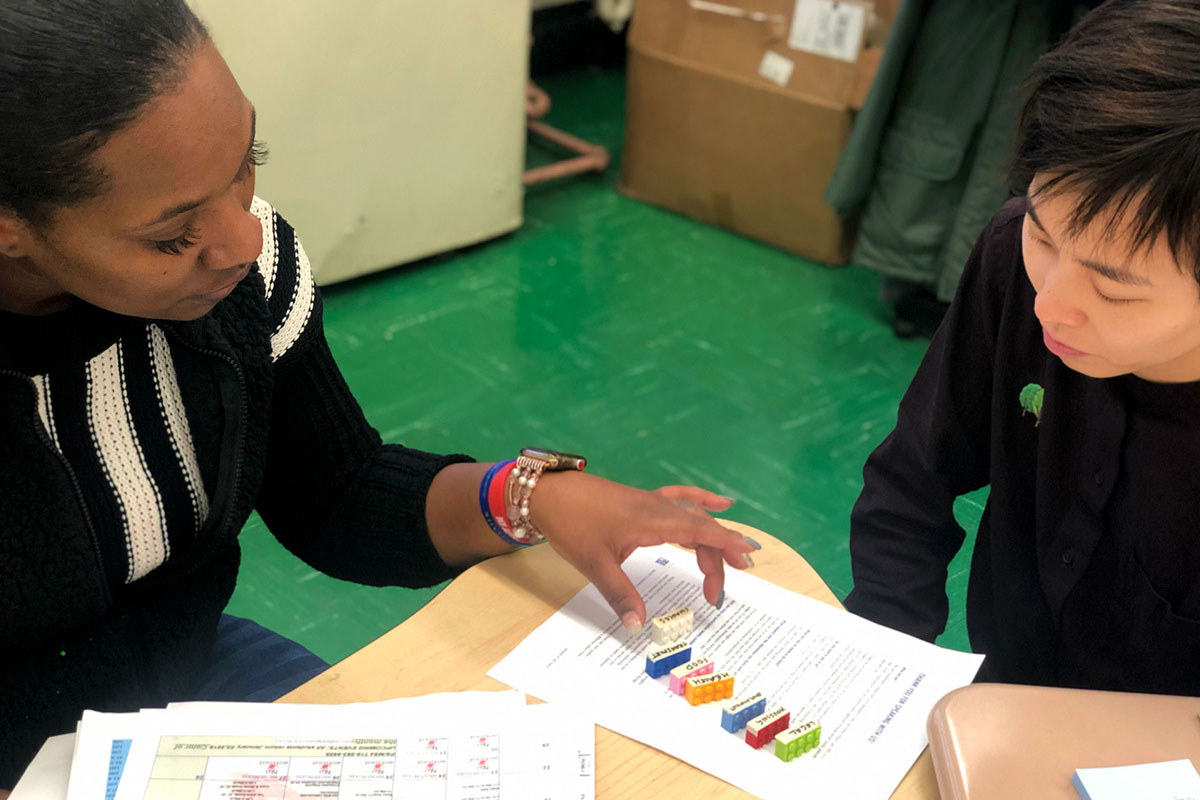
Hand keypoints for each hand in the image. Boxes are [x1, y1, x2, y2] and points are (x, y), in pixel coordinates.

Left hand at [532, 472, 756, 632]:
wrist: (549, 493)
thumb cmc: (572, 523)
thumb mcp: (595, 564)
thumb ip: (621, 595)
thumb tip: (639, 626)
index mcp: (652, 521)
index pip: (699, 531)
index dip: (725, 545)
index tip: (746, 560)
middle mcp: (658, 508)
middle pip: (700, 529)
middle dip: (719, 556)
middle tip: (720, 593)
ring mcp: (651, 502)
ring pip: (693, 517)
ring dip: (714, 536)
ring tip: (735, 558)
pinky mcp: (642, 502)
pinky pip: (680, 498)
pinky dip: (701, 501)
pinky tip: (719, 502)